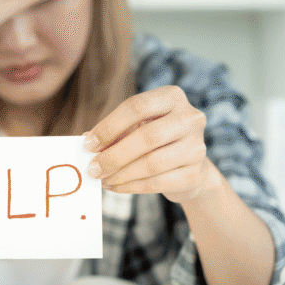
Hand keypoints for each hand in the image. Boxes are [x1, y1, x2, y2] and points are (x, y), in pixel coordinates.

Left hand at [83, 86, 209, 204]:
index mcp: (172, 97)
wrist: (188, 165)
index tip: (89, 144)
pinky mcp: (195, 174)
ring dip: (121, 174)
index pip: (137, 106)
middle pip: (147, 136)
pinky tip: (115, 186)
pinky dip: (132, 187)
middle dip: (114, 155)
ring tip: (103, 179)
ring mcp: (197, 147)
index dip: (110, 126)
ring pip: (153, 163)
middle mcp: (190, 118)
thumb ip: (115, 132)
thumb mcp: (137, 127)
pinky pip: (158, 183)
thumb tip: (87, 143)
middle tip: (93, 168)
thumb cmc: (155, 140)